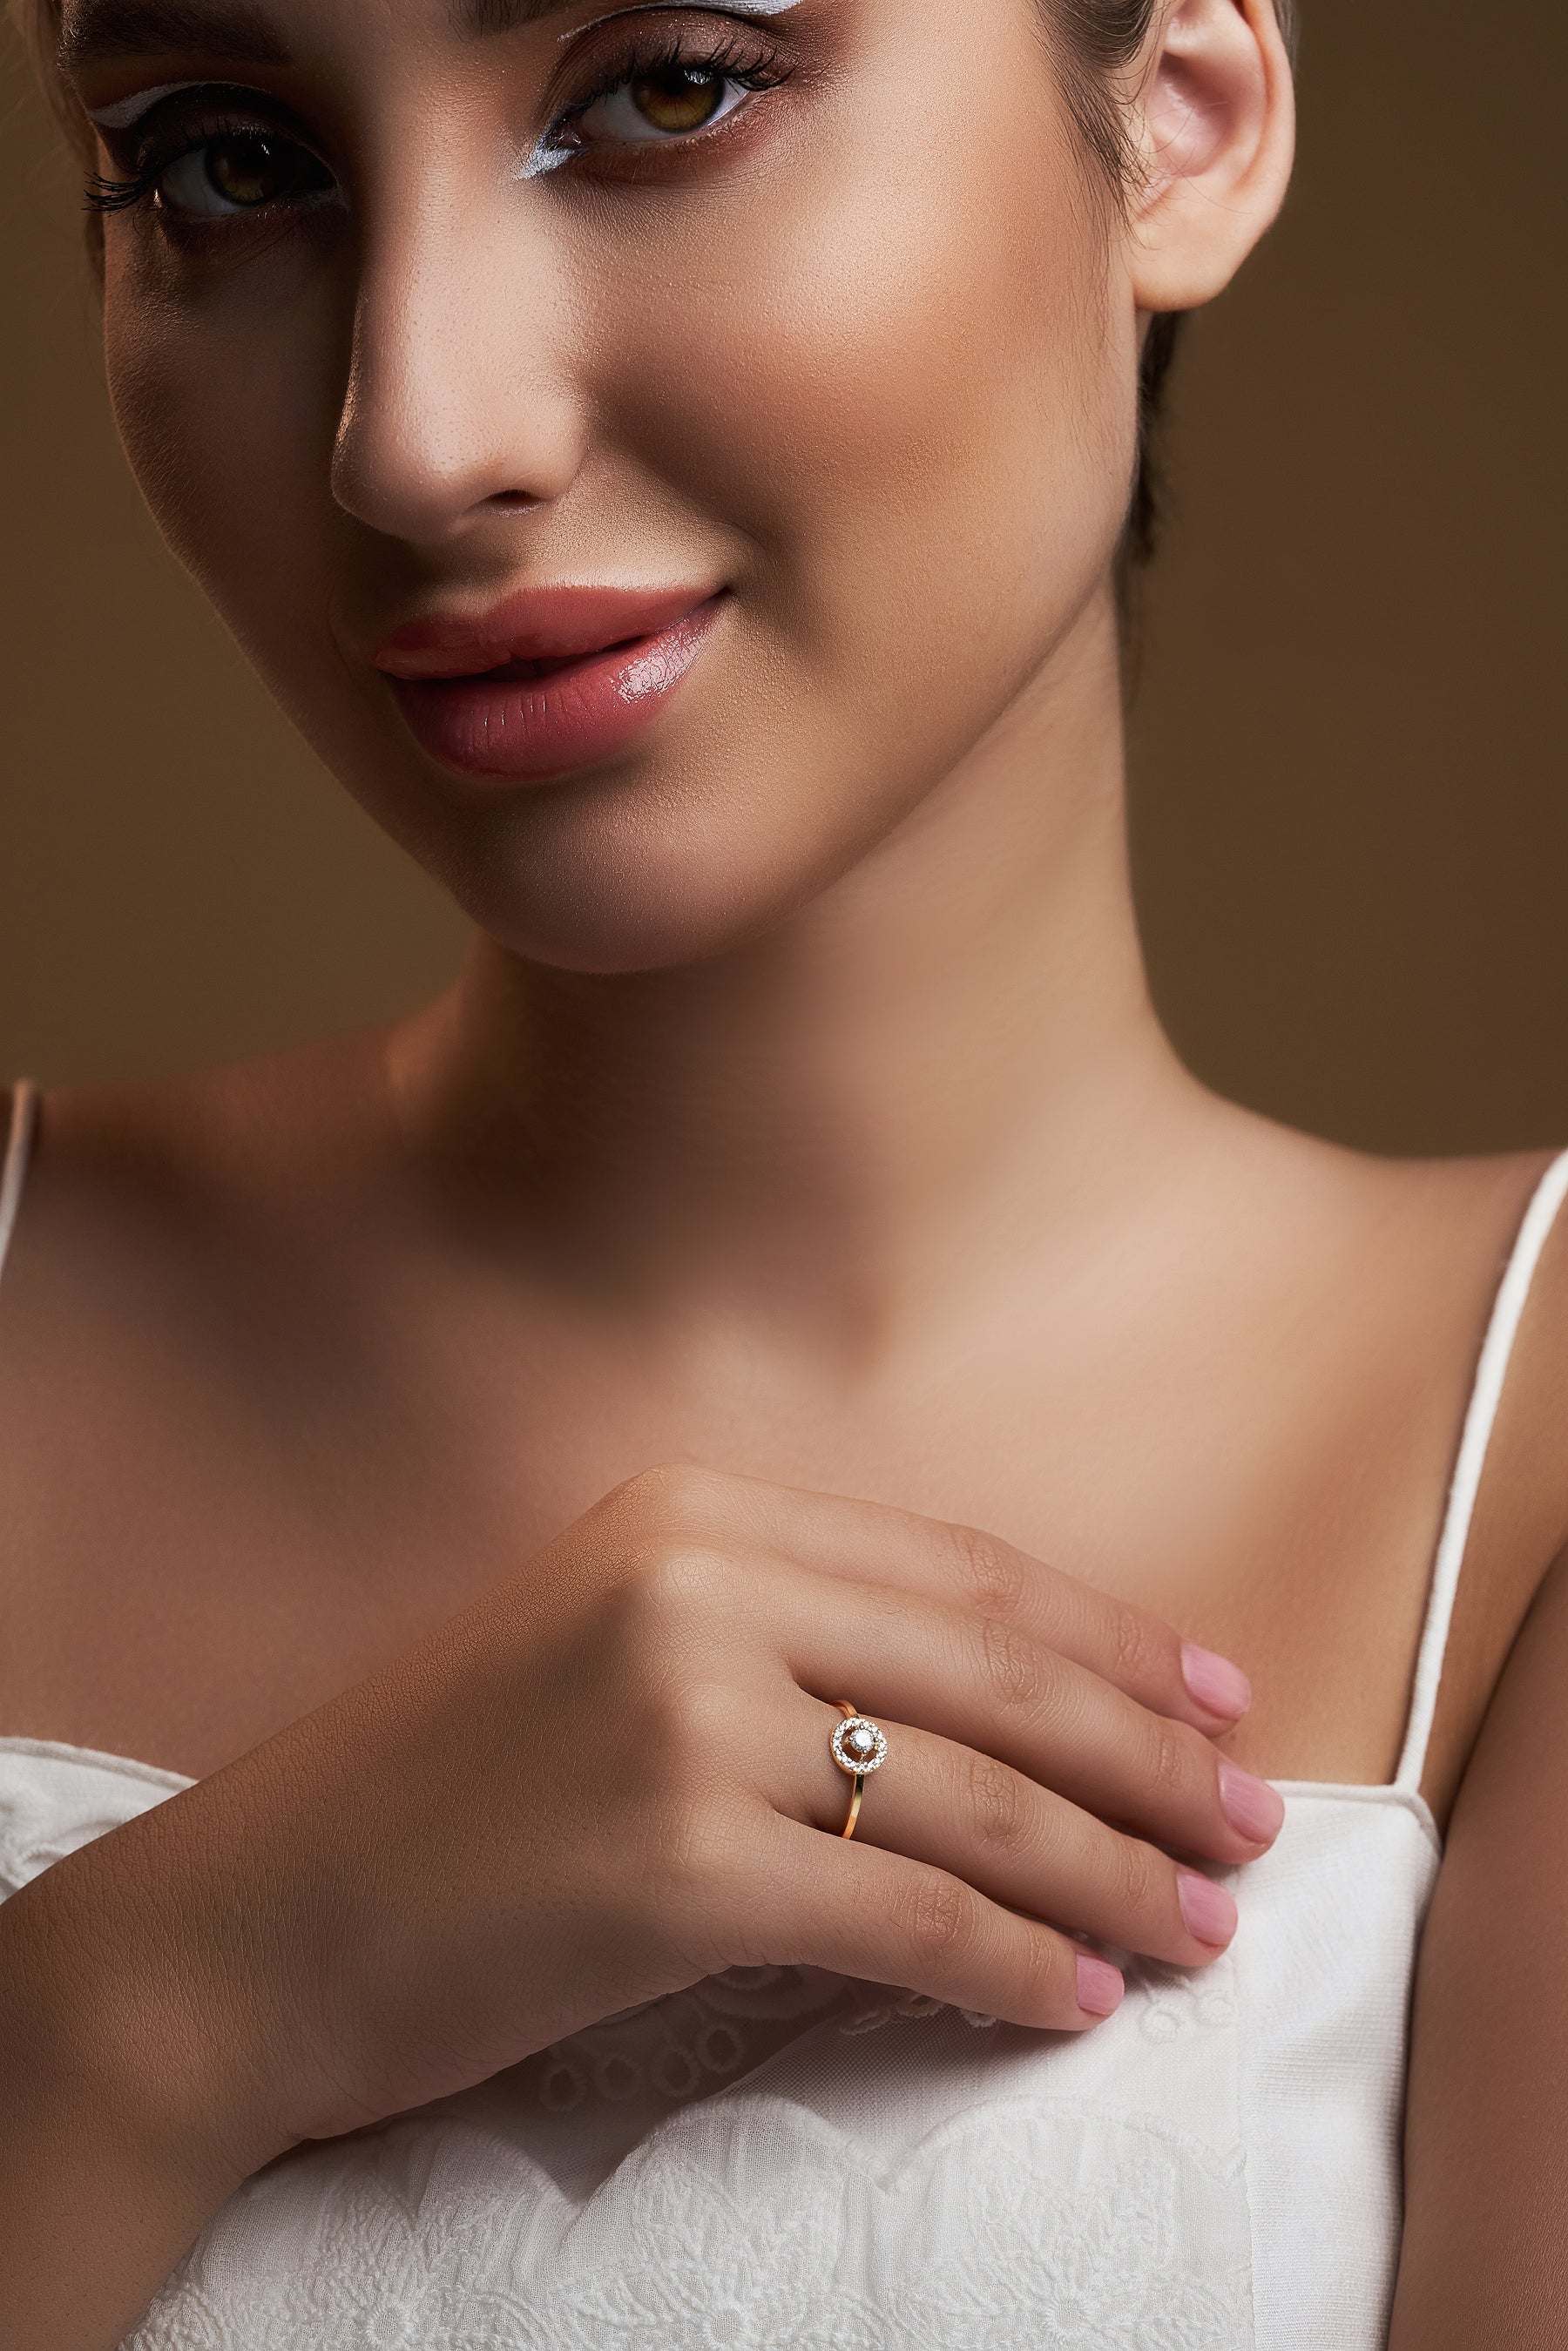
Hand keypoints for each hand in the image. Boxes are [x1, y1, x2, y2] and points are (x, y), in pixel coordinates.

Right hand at [15, 1466, 1280, 2177]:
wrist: (251, 1922)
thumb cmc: (437, 1798)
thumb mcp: (604, 1650)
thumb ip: (775, 1640)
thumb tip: (983, 1711)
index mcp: (686, 1516)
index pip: (957, 1572)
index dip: (1108, 1637)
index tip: (1214, 1693)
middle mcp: (692, 1586)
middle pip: (993, 1671)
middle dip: (1148, 1752)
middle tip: (1252, 1821)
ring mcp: (679, 1717)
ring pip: (970, 1795)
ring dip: (1111, 1869)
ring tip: (1199, 1926)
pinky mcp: (669, 1863)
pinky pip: (902, 1913)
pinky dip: (1009, 1961)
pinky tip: (1073, 1997)